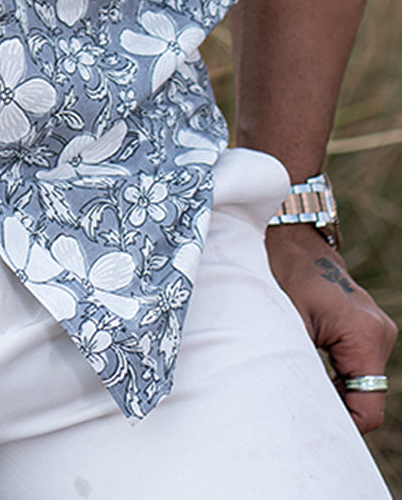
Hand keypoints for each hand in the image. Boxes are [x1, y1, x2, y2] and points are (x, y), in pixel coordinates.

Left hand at [266, 223, 396, 432]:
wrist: (291, 238)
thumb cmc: (283, 273)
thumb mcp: (286, 322)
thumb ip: (299, 367)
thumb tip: (304, 409)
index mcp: (365, 334)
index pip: (369, 407)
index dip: (344, 426)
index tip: (313, 426)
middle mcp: (380, 333)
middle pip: (367, 398)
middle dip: (337, 410)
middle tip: (300, 407)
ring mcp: (378, 329)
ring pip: (363, 384)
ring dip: (336, 391)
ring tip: (302, 382)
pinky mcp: (368, 328)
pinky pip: (359, 367)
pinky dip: (339, 376)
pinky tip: (313, 370)